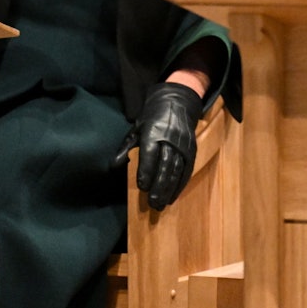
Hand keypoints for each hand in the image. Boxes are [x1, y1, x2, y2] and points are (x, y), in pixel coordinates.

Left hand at [112, 82, 202, 209]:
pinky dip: (180, 184)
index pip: (150, 153)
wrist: (178, 102)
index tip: (142, 187)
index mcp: (154, 132)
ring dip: (169, 189)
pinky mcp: (192, 149)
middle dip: (159, 185)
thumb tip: (115, 166)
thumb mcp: (136, 128)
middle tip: (152, 203)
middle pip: (165, 165)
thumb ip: (126, 147)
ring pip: (177, 169)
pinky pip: (187, 169)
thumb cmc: (153, 117)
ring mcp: (183, 144)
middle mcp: (170, 138)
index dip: (146, 170)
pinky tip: (173, 196)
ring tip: (162, 205)